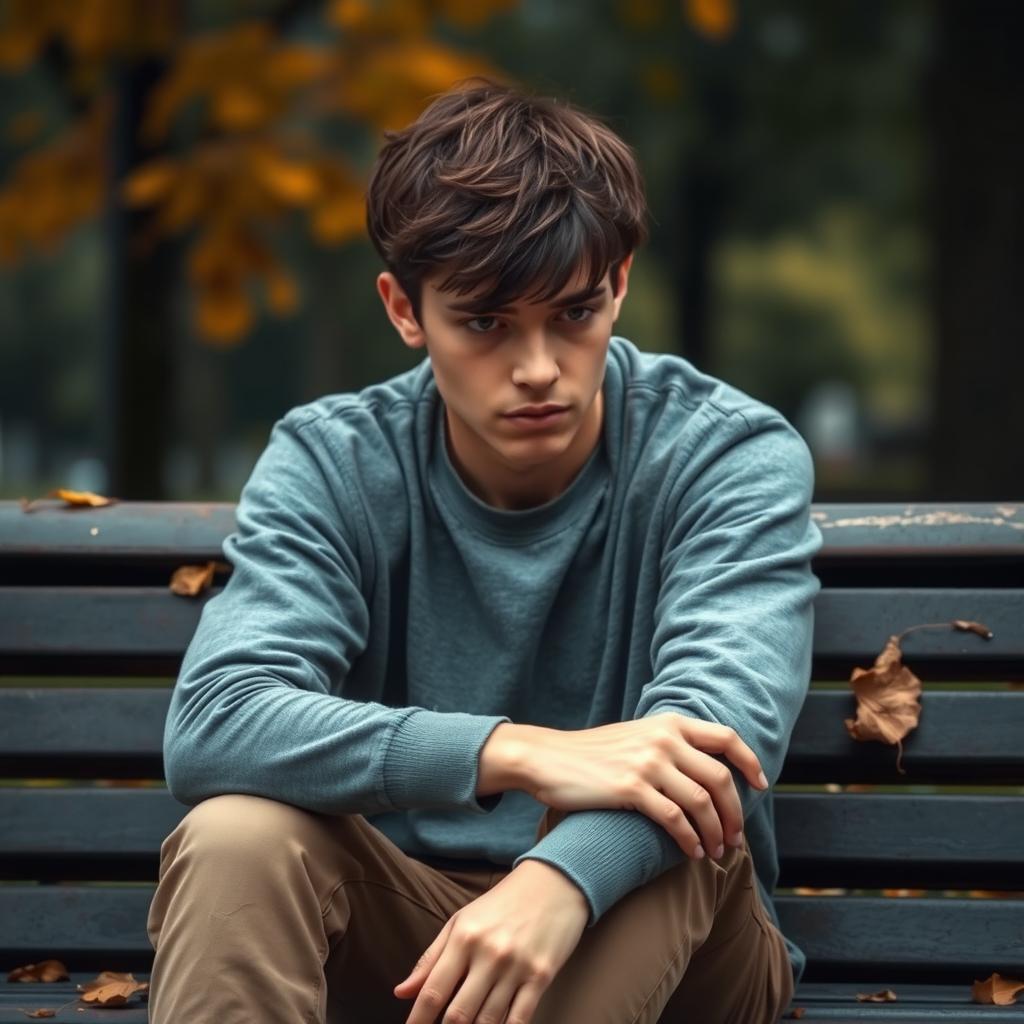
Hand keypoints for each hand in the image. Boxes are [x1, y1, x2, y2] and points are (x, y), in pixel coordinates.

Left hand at [394, 859, 587, 1023]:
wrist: (553, 883)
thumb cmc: (502, 904)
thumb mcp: (461, 921)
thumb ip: (431, 958)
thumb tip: (401, 993)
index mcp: (464, 937)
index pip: (433, 991)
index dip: (417, 1020)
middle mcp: (488, 953)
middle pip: (458, 1014)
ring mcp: (516, 967)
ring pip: (488, 1022)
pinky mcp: (541, 976)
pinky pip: (520, 1019)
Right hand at [479, 713, 767, 861]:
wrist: (547, 758)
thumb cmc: (592, 754)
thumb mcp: (636, 736)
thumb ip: (669, 745)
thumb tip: (706, 771)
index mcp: (668, 723)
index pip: (726, 738)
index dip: (749, 764)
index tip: (759, 787)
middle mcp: (663, 739)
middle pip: (720, 778)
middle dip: (734, 813)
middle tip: (736, 837)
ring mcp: (647, 762)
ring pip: (702, 803)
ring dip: (716, 833)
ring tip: (716, 851)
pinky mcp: (630, 788)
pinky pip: (675, 820)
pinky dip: (690, 841)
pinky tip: (691, 853)